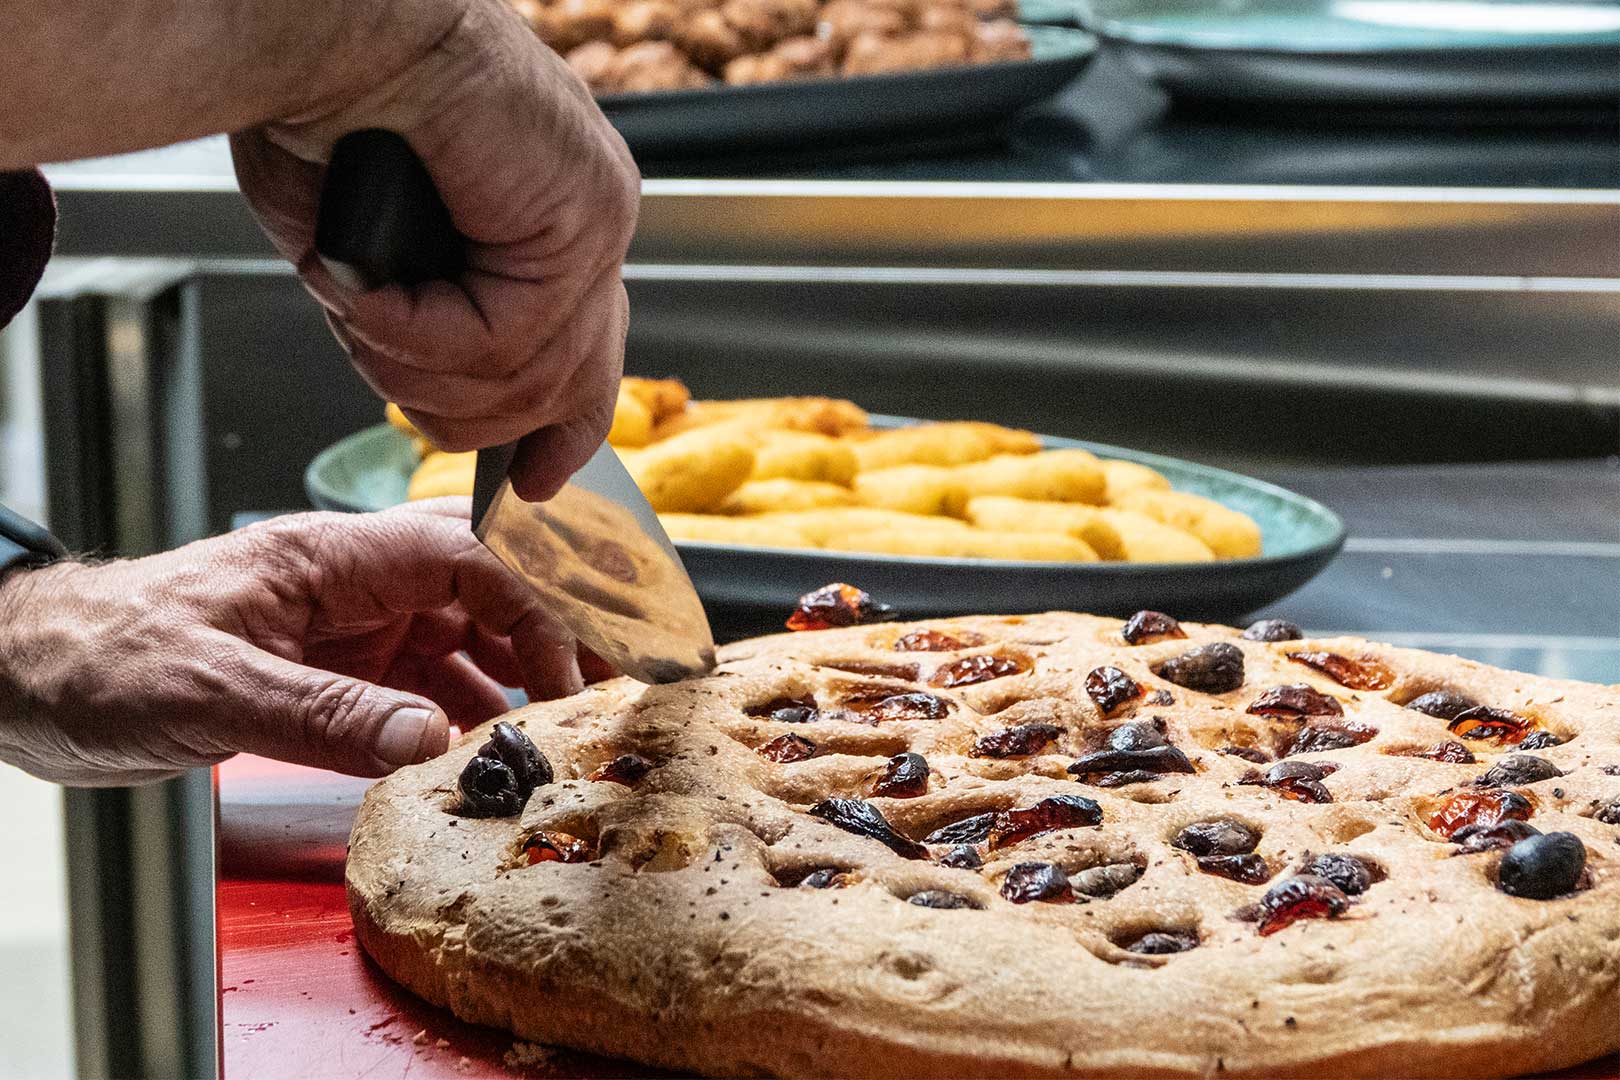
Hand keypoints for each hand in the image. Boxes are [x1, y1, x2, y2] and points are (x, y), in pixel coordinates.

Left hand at [0, 500, 584, 785]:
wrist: (28, 681)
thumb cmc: (102, 658)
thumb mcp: (210, 692)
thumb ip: (323, 716)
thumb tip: (429, 740)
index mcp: (329, 557)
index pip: (464, 554)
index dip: (533, 602)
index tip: (569, 667)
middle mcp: (352, 583)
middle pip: (484, 583)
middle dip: (554, 621)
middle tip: (611, 675)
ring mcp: (347, 626)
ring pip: (463, 632)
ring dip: (519, 669)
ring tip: (568, 714)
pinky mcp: (333, 671)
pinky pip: (422, 682)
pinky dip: (465, 707)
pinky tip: (488, 740)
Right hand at [230, 0, 639, 501]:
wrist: (320, 25)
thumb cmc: (324, 110)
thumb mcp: (372, 251)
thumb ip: (424, 324)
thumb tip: (440, 396)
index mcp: (550, 222)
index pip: (589, 356)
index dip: (559, 433)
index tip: (532, 486)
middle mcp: (589, 221)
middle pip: (559, 387)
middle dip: (458, 410)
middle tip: (379, 365)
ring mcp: (597, 218)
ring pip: (526, 377)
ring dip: (415, 363)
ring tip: (357, 306)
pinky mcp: (585, 217)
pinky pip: (505, 340)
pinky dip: (417, 331)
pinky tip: (371, 288)